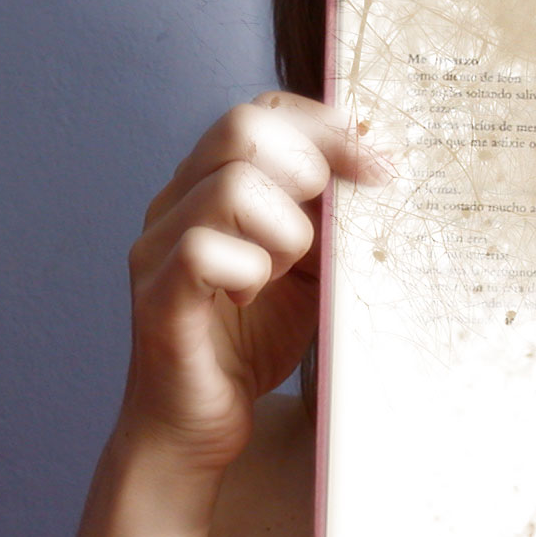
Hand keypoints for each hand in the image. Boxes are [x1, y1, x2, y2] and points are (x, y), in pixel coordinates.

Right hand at [114, 91, 392, 471]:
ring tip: (284, 274)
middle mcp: (176, 203)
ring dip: (284, 232)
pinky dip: (249, 273)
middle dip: (309, 171)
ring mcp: (159, 247)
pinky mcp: (158, 297)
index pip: (262, 111)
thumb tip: (377, 168)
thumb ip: (326, 218)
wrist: (198, 425)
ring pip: (230, 189)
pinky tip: (251, 300)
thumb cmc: (254, 341)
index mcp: (210, 184)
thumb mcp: (307, 267)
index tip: (377, 165)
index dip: (326, 126)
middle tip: (325, 229)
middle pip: (242, 129)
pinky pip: (203, 253)